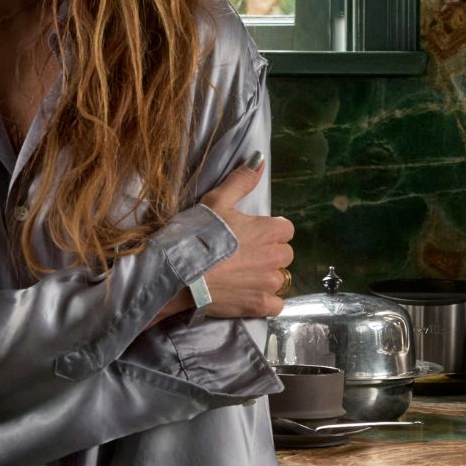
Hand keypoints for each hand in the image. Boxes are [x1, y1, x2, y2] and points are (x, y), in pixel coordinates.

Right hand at [198, 157, 293, 317]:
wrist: (179, 271)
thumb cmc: (198, 233)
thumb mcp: (218, 200)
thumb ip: (242, 181)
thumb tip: (260, 159)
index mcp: (270, 230)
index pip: (285, 229)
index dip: (268, 232)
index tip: (250, 235)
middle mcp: (275, 257)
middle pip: (284, 254)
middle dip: (268, 254)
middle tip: (242, 256)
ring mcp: (268, 283)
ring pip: (278, 279)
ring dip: (265, 278)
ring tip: (240, 276)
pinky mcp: (259, 306)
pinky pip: (275, 305)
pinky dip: (265, 301)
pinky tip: (247, 295)